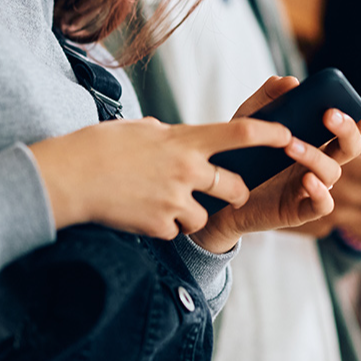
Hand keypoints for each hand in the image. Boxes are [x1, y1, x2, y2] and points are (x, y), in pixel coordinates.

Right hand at [30, 114, 289, 237]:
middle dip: (236, 192)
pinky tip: (143, 215)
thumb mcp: (139, 129)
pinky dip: (166, 226)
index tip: (290, 136)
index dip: (271, 134)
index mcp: (184, 139)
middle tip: (228, 192)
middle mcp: (187, 169)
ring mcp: (174, 200)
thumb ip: (165, 134)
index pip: (241, 133)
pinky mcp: (159, 225)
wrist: (70, 177)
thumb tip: (171, 135)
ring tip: (164, 203)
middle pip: (235, 187)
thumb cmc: (99, 146)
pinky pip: (176, 231)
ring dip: (193, 214)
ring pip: (205, 215)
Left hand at [190, 76, 360, 252]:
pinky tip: (306, 180)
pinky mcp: (300, 210)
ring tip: (290, 145)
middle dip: (348, 128)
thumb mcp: (248, 122)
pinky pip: (323, 204)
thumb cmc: (241, 157)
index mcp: (316, 139)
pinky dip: (320, 191)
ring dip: (315, 155)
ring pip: (334, 171)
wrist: (218, 197)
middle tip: (329, 114)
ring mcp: (313, 186)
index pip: (351, 124)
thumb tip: (290, 81)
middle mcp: (321, 162)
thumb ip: (267, 99)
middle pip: (352, 146)